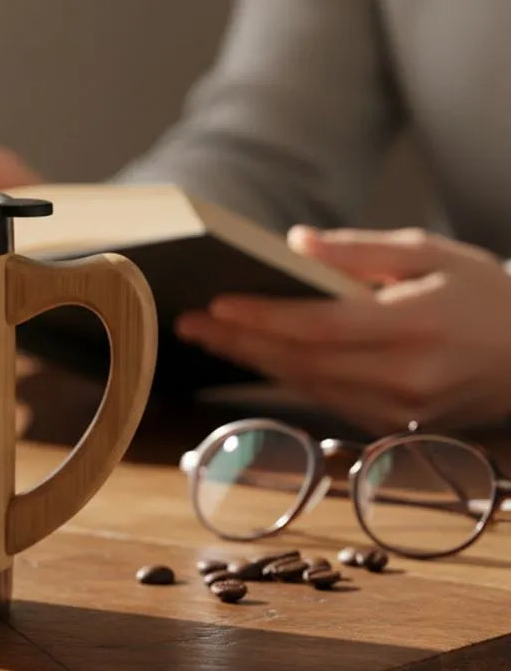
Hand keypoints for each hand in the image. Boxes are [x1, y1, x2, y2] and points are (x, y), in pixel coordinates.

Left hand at [174, 227, 510, 432]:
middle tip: (188, 324)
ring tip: (208, 336)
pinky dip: (286, 376)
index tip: (216, 305)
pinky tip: (254, 356)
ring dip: (253, 361)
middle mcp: (406, 377)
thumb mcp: (432, 254)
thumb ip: (359, 252)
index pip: (321, 328)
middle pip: (302, 362)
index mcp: (418, 326)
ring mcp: (399, 411)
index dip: (264, 318)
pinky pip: (325, 399)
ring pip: (307, 385)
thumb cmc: (483, 295)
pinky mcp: (393, 427)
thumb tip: (294, 243)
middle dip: (239, 342)